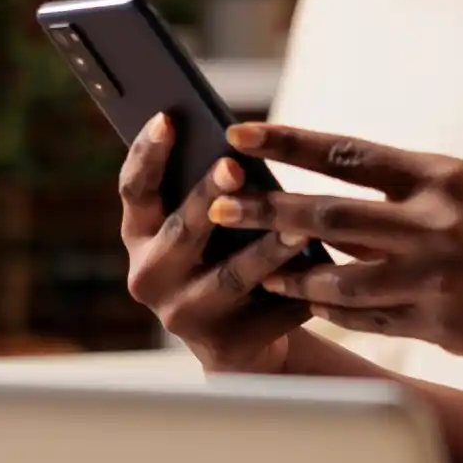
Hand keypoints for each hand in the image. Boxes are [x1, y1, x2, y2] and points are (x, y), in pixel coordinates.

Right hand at [117, 115, 313, 373]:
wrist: (244, 340)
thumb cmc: (225, 256)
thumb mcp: (205, 225)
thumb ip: (211, 190)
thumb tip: (240, 139)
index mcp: (138, 236)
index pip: (135, 189)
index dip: (147, 153)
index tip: (167, 118)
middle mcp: (150, 277)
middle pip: (181, 231)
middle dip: (207, 198)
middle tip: (234, 168)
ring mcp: (184, 315)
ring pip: (230, 276)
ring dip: (265, 249)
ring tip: (298, 227)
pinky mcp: (226, 344)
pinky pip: (268, 310)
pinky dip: (298, 288)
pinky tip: (328, 273)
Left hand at [210, 122, 462, 368]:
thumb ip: (405, 196)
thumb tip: (330, 205)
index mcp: (441, 175)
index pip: (347, 152)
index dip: (287, 142)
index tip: (238, 132)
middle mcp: (436, 222)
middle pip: (328, 214)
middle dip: (265, 209)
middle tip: (217, 203)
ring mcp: (436, 277)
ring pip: (337, 277)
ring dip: (289, 274)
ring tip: (257, 270)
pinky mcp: (439, 325)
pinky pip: (367, 318)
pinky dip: (333, 310)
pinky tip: (309, 304)